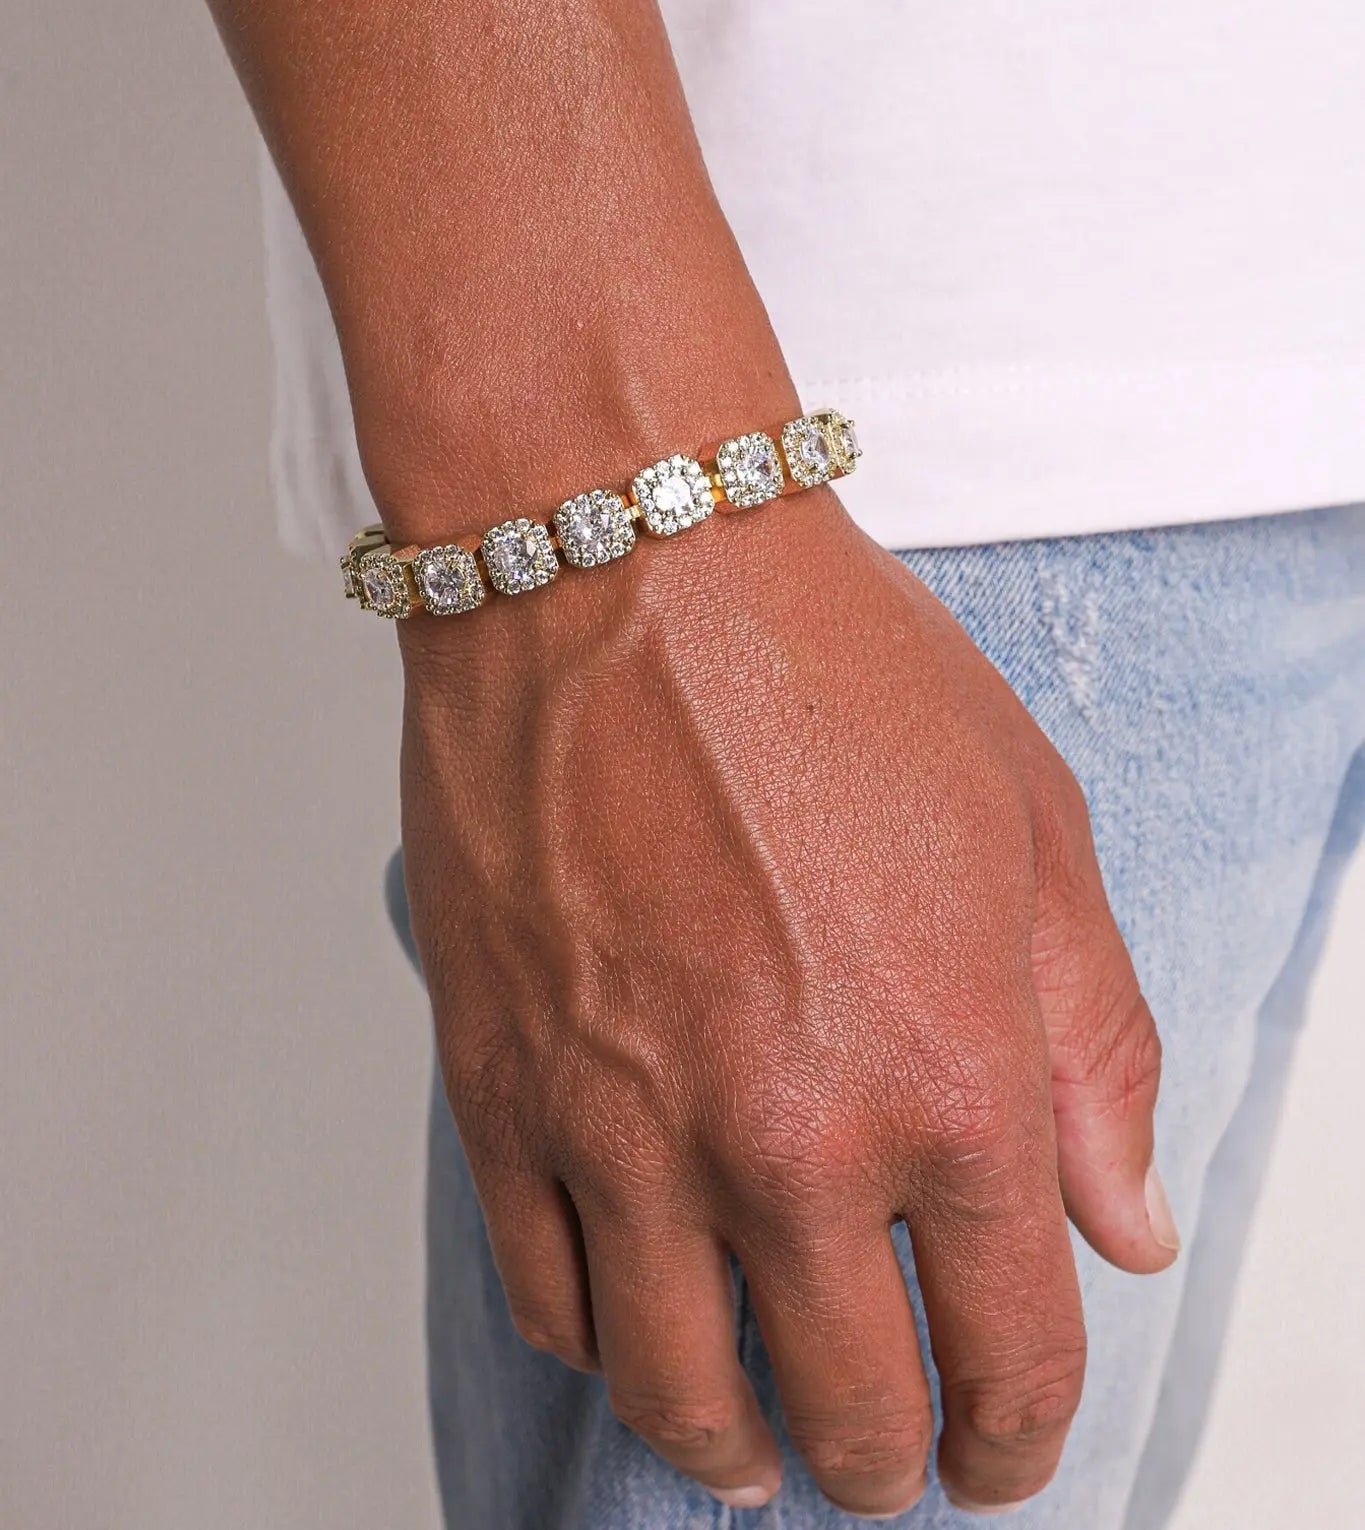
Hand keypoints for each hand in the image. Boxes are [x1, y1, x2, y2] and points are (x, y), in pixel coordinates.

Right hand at [397, 488, 1174, 1517]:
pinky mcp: (503, 1089)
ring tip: (757, 1448)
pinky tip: (638, 1328)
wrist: (622, 566)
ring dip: (735, 1448)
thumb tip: (1121, 1226)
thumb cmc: (824, 666)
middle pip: (848, 1405)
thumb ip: (1094, 1049)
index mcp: (951, 1081)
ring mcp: (626, 1127)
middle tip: (889, 1458)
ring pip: (679, 1391)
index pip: (1011, 1346)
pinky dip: (604, 1345)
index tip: (1009, 1446)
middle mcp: (786, 1139)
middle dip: (887, 1460)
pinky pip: (550, 1293)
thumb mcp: (1035, 831)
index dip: (1023, 1429)